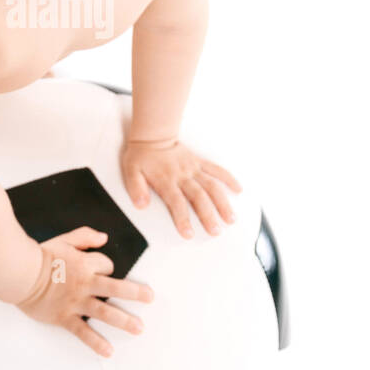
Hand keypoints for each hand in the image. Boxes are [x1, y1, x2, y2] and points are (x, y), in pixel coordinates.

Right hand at [15, 226, 153, 358]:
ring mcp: (76, 302)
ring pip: (104, 312)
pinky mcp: (65, 317)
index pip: (107, 265)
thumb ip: (84, 236)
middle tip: (150, 298)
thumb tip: (104, 238)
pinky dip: (96, 342)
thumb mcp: (63, 240)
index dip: (108, 267)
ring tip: (139, 328)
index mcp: (85, 264)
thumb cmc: (39, 256)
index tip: (105, 271)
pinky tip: (108, 351)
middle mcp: (84, 284)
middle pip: (116, 288)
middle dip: (136, 293)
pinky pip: (83, 332)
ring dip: (124, 320)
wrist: (19, 274)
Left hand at [121, 138, 242, 239]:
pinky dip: (228, 178)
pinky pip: (216, 169)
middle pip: (198, 197)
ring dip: (222, 202)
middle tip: (216, 231)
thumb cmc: (141, 156)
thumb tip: (141, 205)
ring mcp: (193, 168)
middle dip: (208, 215)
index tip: (189, 234)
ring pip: (212, 185)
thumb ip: (136, 188)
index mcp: (166, 180)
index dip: (182, 219)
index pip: (176, 202)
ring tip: (231, 218)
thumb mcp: (131, 171)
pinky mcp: (199, 162)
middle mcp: (182, 175)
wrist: (153, 135)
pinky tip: (238, 189)